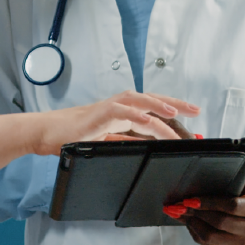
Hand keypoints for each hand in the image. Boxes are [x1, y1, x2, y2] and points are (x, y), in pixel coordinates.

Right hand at [37, 91, 199, 153]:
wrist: (48, 133)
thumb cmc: (73, 136)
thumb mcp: (108, 141)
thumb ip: (127, 140)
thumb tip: (148, 145)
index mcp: (122, 112)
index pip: (153, 106)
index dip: (173, 109)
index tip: (192, 114)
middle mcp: (119, 105)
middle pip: (152, 99)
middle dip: (175, 104)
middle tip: (195, 109)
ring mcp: (110, 106)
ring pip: (140, 101)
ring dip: (159, 106)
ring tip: (175, 113)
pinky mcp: (100, 113)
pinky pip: (122, 111)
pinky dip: (136, 113)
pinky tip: (149, 119)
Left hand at [170, 169, 244, 244]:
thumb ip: (244, 173)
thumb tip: (234, 157)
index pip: (231, 206)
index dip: (209, 203)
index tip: (190, 199)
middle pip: (218, 223)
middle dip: (195, 213)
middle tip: (177, 205)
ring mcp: (241, 242)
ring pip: (211, 237)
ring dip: (192, 224)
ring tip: (179, 213)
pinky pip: (210, 244)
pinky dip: (195, 233)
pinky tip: (187, 221)